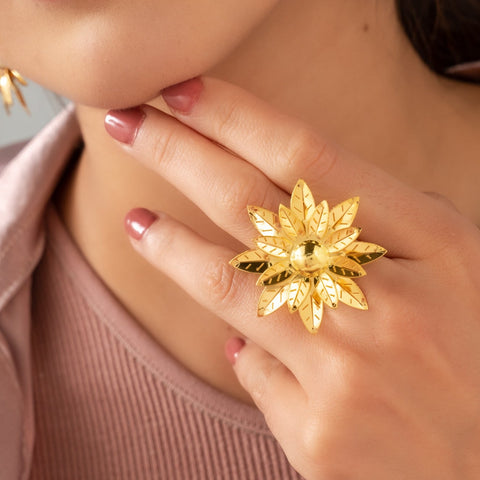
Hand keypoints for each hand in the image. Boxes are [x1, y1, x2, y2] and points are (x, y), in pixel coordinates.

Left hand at [105, 77, 479, 478]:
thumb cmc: (471, 356)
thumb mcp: (457, 269)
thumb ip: (387, 227)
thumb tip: (296, 215)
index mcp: (435, 246)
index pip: (310, 157)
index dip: (235, 118)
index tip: (182, 94)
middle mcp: (388, 302)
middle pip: (254, 205)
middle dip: (179, 155)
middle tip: (129, 125)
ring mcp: (348, 372)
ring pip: (231, 285)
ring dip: (172, 247)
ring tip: (137, 223)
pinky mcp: (317, 433)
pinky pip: (253, 367)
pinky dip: (242, 344)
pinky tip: (241, 337)